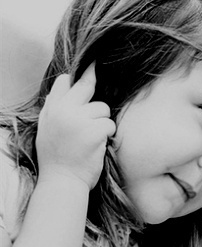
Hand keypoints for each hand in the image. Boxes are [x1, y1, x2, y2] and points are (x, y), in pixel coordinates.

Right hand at [36, 64, 115, 189]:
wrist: (62, 182)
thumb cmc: (57, 157)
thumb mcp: (47, 128)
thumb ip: (55, 106)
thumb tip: (66, 81)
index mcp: (51, 110)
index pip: (64, 82)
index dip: (78, 76)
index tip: (92, 65)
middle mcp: (63, 111)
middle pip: (86, 87)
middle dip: (94, 83)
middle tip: (99, 70)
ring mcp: (79, 120)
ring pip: (102, 109)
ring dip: (102, 122)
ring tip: (91, 138)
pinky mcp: (94, 131)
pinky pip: (109, 124)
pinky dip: (108, 134)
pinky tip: (98, 145)